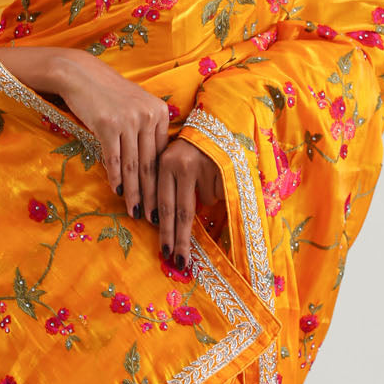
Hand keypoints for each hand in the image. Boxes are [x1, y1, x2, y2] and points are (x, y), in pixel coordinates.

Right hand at [52, 49, 170, 226]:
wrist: (80, 74)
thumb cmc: (108, 93)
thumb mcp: (135, 106)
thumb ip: (147, 130)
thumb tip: (152, 164)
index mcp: (159, 112)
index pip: (161, 155)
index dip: (162, 182)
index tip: (163, 202)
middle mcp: (147, 115)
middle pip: (150, 163)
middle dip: (152, 194)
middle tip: (154, 217)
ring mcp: (128, 120)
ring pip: (133, 165)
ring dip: (134, 192)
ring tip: (136, 212)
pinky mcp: (108, 124)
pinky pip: (114, 158)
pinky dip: (116, 178)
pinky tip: (117, 192)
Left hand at [156, 133, 224, 271]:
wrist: (214, 121)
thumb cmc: (187, 148)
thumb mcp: (171, 161)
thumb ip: (166, 186)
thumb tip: (159, 223)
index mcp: (165, 163)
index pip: (163, 204)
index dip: (165, 230)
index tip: (165, 252)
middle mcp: (183, 164)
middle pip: (182, 211)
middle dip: (181, 239)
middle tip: (180, 262)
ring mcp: (205, 166)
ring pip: (204, 201)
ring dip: (204, 198)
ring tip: (203, 176)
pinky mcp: (224, 167)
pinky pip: (218, 192)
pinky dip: (216, 188)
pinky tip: (214, 172)